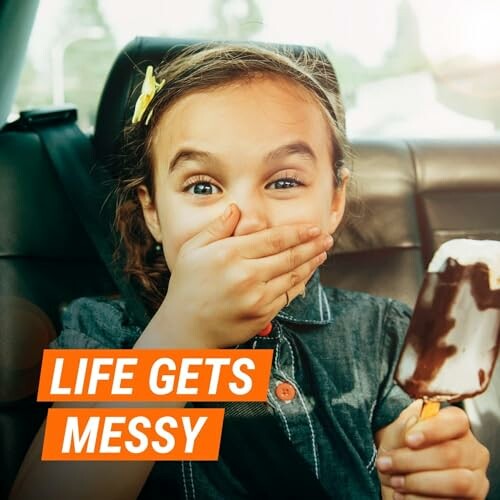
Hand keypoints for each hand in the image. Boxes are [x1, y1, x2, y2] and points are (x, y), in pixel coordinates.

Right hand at [150, 203, 332, 347]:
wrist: (187, 328)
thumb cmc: (188, 286)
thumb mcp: (192, 250)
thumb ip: (217, 228)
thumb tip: (237, 209)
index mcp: (229, 254)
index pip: (273, 239)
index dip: (298, 232)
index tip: (313, 228)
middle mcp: (246, 275)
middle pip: (288, 256)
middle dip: (312, 245)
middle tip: (326, 237)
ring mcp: (256, 297)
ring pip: (292, 276)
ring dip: (311, 263)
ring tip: (322, 252)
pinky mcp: (262, 314)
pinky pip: (288, 295)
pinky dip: (301, 282)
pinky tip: (308, 274)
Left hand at [375, 400, 489, 498]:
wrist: (397, 480)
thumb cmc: (400, 451)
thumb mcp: (396, 435)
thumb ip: (405, 426)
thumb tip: (414, 421)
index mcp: (456, 426)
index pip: (456, 420)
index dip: (432, 429)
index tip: (409, 440)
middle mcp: (472, 451)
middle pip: (451, 453)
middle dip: (413, 460)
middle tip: (386, 464)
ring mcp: (475, 479)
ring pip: (456, 482)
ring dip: (418, 482)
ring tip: (394, 481)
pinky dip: (421, 499)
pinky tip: (403, 495)